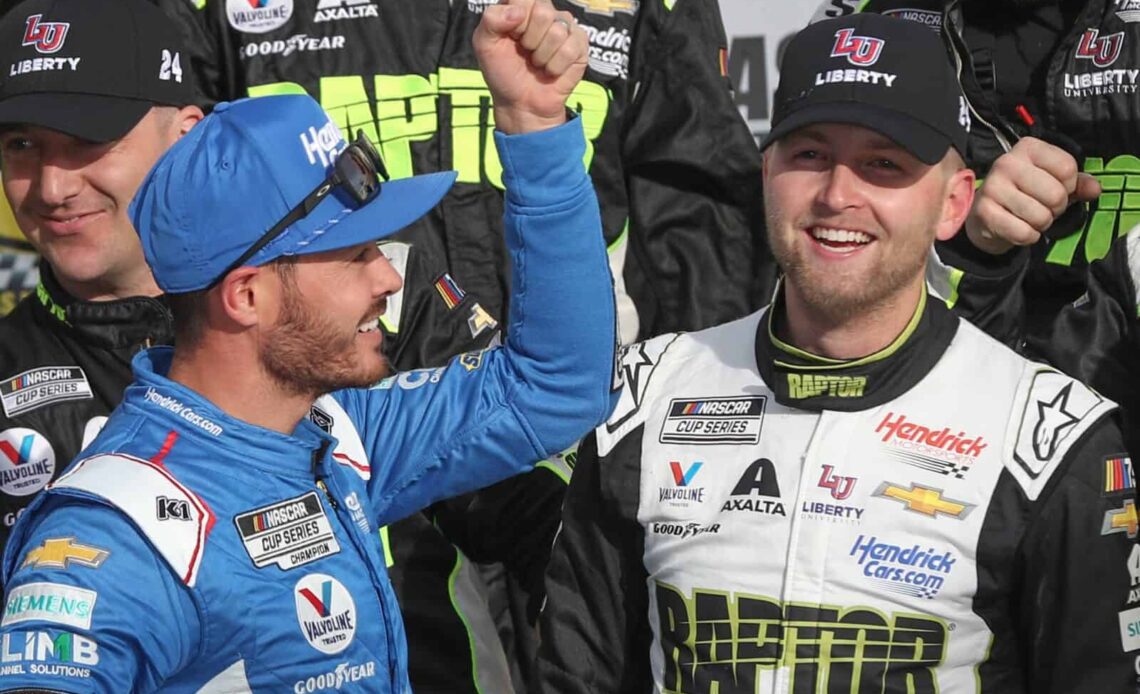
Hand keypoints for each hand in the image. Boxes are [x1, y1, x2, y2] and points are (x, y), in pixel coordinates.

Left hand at [473, 0, 587, 134]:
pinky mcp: (580, 45)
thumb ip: (491, 19)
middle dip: (529, 39)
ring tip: (537, 62)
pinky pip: (570, 49)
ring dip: (541, 56)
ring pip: (557, 32)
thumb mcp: (484, 44)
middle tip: (526, 51)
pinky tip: (551, 70)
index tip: (511, 36)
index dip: (516, 19)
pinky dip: (555, 66)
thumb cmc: (503, 72)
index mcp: (521, 5)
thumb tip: (518, 12)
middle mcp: (545, 11)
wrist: (520, 103)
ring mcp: (565, 27)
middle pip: (543, 12)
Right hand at [964, 136, 1100, 253]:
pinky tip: (1017, 228)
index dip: (1069, 186)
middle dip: (1056, 208)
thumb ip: (1078, 183)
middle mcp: (1006, 163)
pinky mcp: (984, 212)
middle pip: (1056, 194)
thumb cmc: (1024, 193)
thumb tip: (1095, 190)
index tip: (1054, 188)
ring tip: (1028, 217)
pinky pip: (1024, 233)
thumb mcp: (1053, 181)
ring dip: (1041, 224)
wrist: (986, 214)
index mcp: (1027, 148)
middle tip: (1042, 207)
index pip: (1067, 168)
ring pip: (1041, 216)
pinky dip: (1027, 237)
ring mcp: (992, 187)